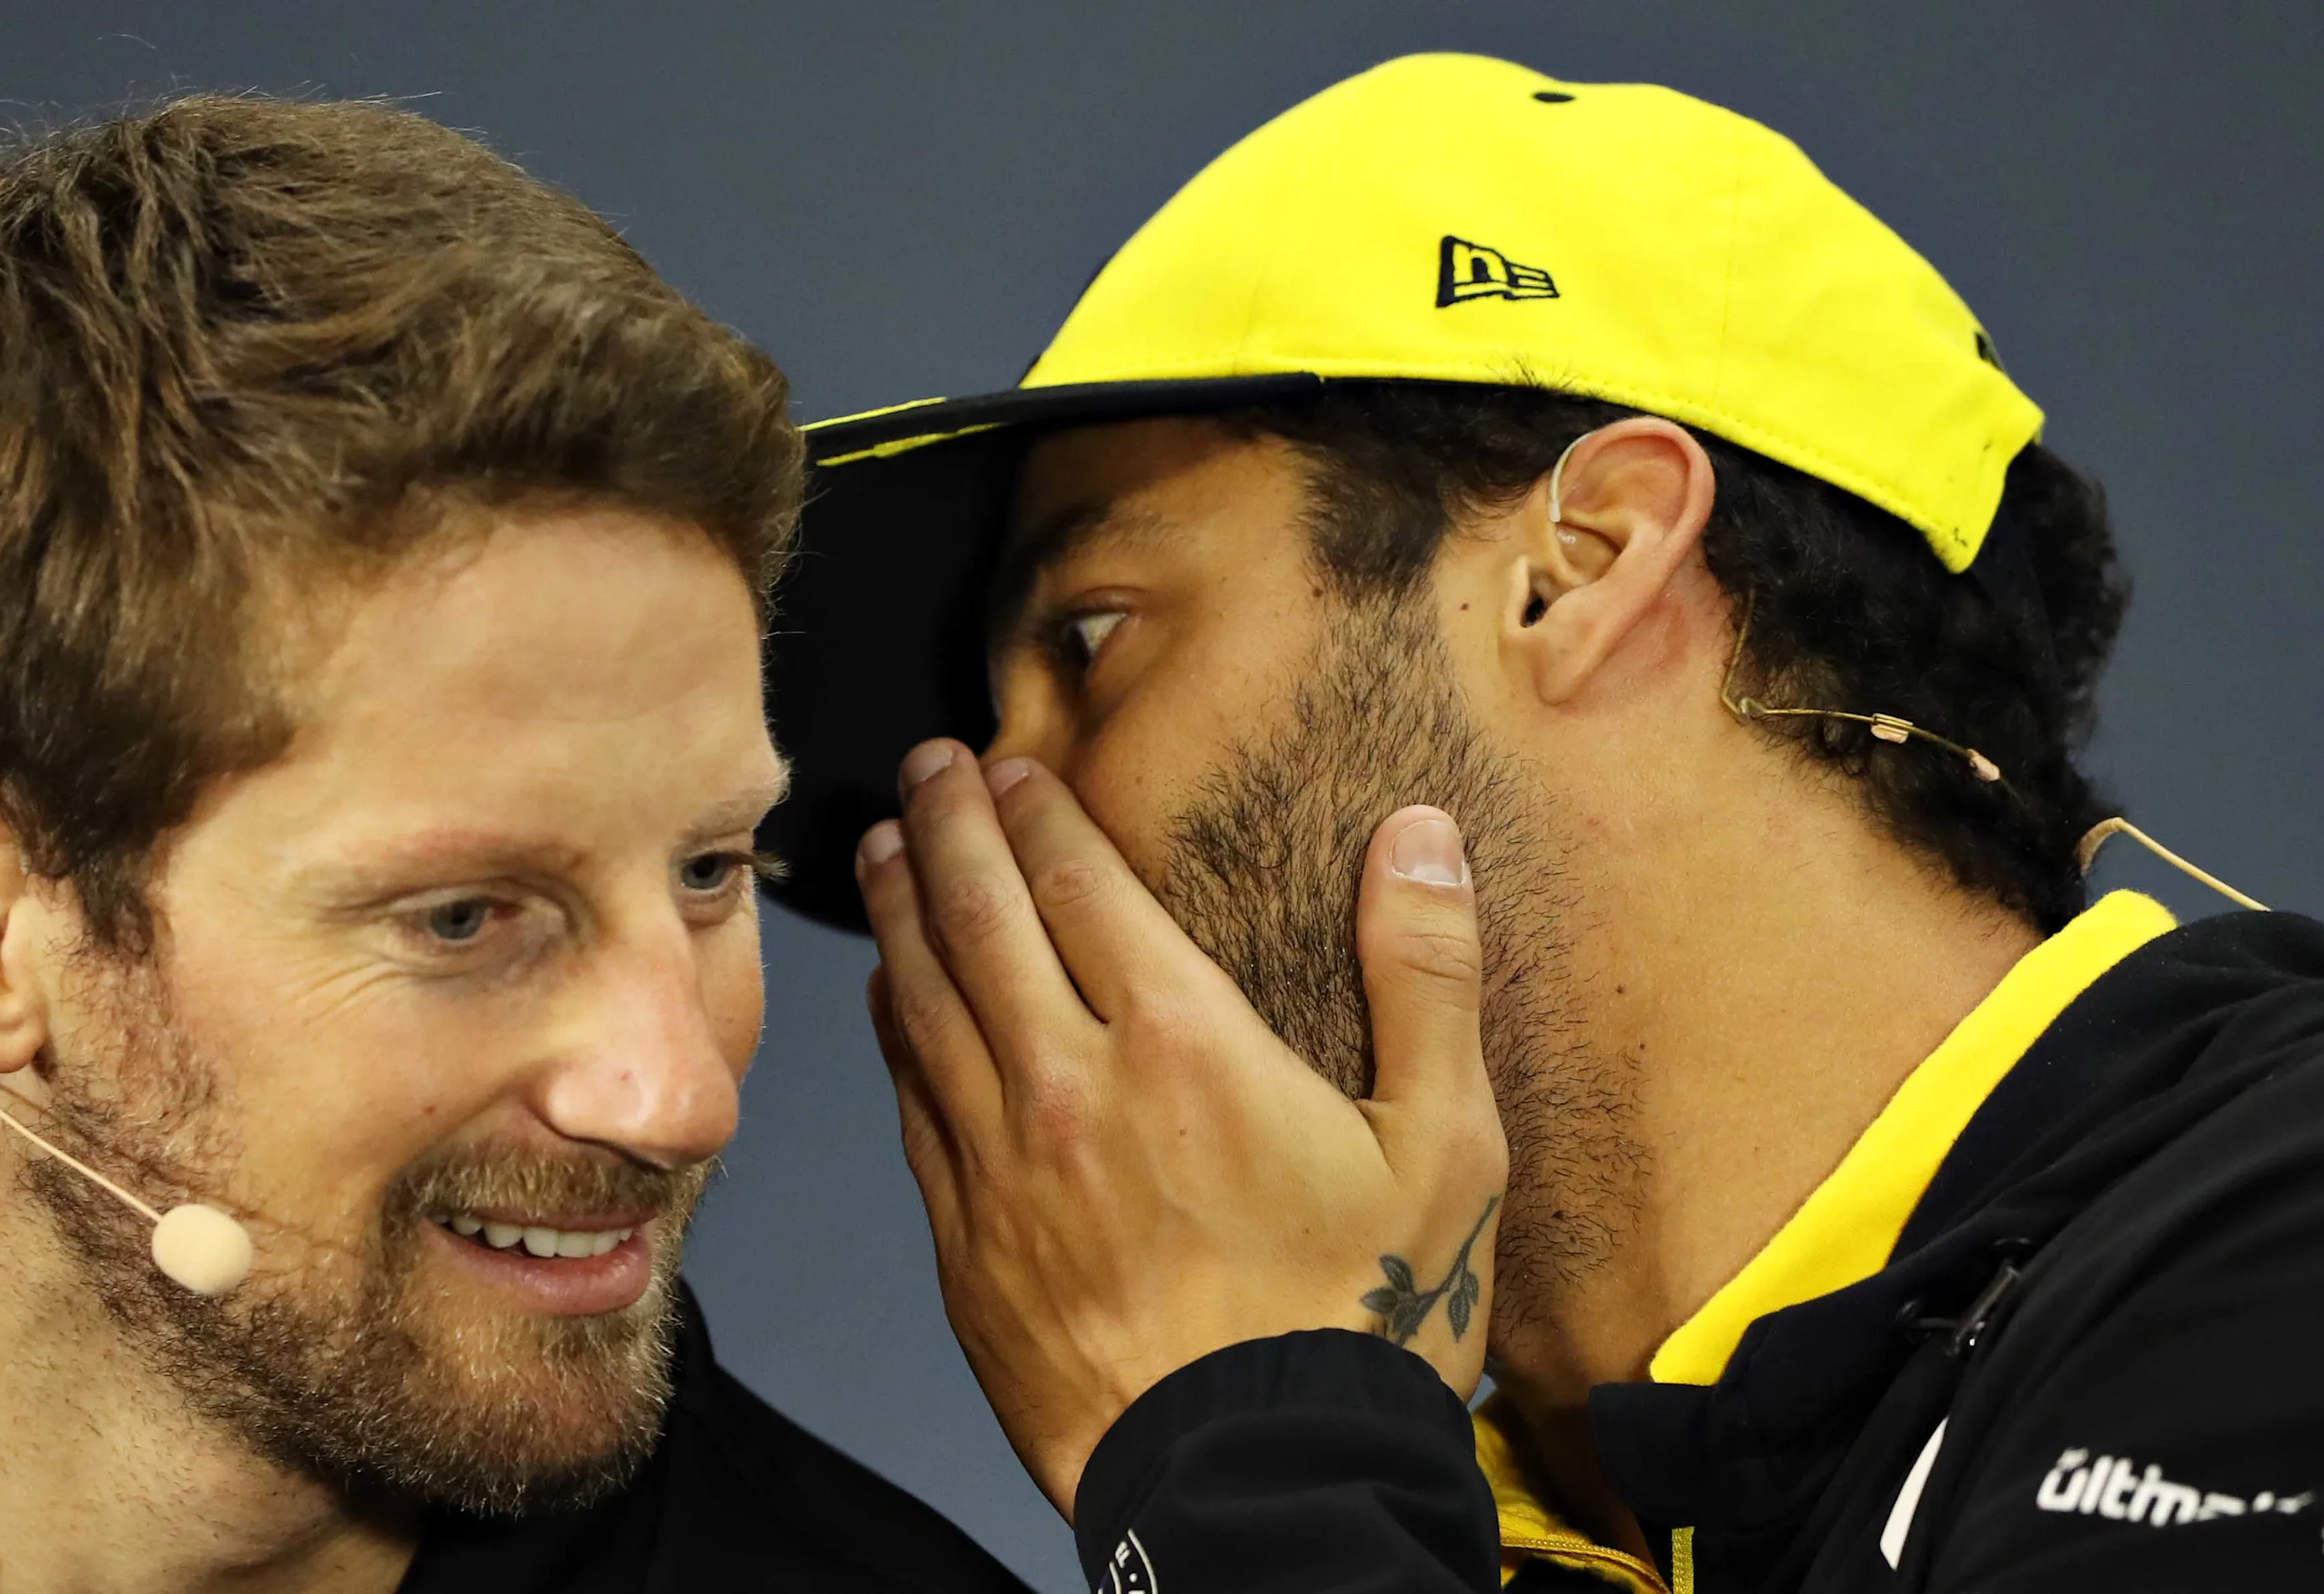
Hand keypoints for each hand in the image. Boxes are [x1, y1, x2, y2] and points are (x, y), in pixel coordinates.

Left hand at [856, 740, 1509, 1517]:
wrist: (1259, 1490)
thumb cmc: (1358, 1326)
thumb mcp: (1443, 1147)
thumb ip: (1426, 977)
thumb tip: (1423, 839)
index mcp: (1186, 1042)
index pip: (1078, 882)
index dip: (1034, 808)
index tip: (1010, 762)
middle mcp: (1074, 1085)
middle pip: (981, 918)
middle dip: (946, 825)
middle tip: (922, 767)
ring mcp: (1004, 1167)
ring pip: (924, 1003)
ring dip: (899, 912)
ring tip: (880, 846)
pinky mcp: (966, 1245)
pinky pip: (911, 1108)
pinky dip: (892, 1033)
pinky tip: (885, 995)